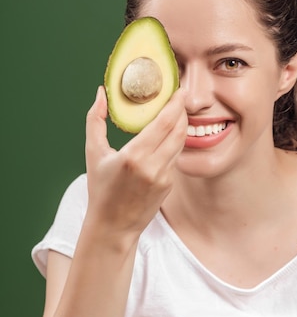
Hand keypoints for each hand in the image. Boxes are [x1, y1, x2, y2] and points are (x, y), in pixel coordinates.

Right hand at [84, 86, 187, 239]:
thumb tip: (100, 94)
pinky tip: (170, 133)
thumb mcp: (93, 153)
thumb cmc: (100, 189)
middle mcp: (152, 167)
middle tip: (180, 96)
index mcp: (134, 157)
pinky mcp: (170, 184)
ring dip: (182, 125)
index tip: (180, 90)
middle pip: (178, 130)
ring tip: (177, 111)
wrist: (113, 226)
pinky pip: (176, 156)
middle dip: (182, 111)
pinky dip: (175, 142)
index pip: (164, 123)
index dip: (176, 104)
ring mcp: (164, 177)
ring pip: (180, 143)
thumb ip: (95, 120)